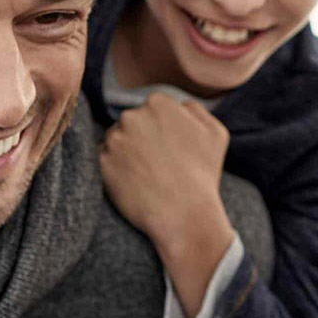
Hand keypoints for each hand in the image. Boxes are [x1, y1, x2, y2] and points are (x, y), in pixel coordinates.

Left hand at [100, 94, 234, 311]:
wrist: (185, 214)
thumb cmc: (203, 175)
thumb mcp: (215, 133)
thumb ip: (195, 109)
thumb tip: (180, 105)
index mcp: (159, 103)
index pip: (151, 110)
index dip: (159, 131)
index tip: (167, 150)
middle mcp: (132, 116)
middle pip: (130, 123)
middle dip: (139, 140)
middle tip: (156, 165)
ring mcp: (115, 139)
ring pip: (115, 141)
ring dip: (125, 154)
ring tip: (145, 176)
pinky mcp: (102, 163)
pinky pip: (104, 161)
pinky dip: (115, 171)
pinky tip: (133, 184)